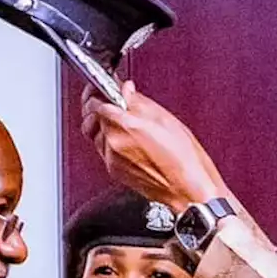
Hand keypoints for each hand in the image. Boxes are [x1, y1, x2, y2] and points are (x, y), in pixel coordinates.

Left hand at [81, 81, 229, 212]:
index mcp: (125, 125)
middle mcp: (113, 142)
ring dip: (102, 124)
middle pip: (90, 118)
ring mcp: (111, 158)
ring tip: (120, 121)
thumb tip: (125, 90)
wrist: (187, 189)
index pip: (95, 101)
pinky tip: (126, 138)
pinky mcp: (114, 170)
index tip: (104, 88)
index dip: (98, 91)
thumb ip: (138, 101)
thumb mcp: (164, 118)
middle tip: (108, 101)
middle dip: (96, 107)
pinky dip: (109, 140)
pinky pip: (103, 149)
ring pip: (94, 134)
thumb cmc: (183, 157)